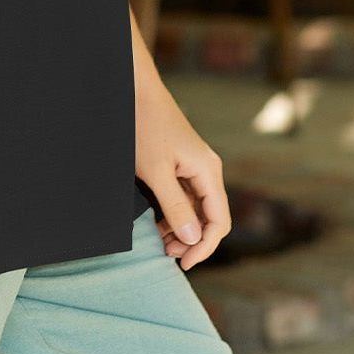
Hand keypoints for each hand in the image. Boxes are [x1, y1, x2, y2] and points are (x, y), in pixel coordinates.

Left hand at [135, 79, 230, 270]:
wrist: (135, 90)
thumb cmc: (145, 126)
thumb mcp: (157, 171)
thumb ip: (175, 206)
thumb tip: (193, 239)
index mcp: (208, 171)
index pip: (218, 221)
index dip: (204, 247)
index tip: (183, 263)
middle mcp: (207, 169)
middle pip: (210, 217)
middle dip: (193, 240)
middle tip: (168, 256)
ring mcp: (193, 165)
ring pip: (196, 208)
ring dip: (182, 228)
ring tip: (162, 243)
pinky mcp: (180, 162)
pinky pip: (185, 196)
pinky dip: (174, 213)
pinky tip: (159, 223)